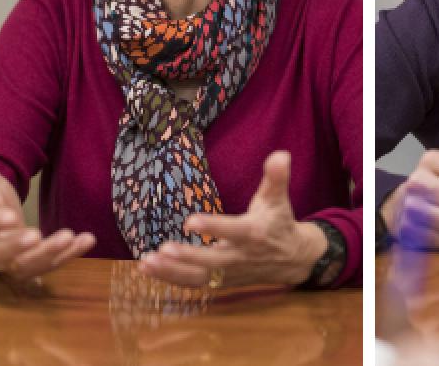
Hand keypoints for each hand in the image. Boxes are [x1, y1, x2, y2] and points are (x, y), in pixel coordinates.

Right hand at [0, 144, 95, 279]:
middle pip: (1, 252)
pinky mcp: (34, 266)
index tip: (9, 215)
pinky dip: (70, 255)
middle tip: (35, 235)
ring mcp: (14, 261)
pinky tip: (88, 240)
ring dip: (48, 253)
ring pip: (28, 263)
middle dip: (17, 245)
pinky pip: (52, 265)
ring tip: (69, 237)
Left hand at [138, 150, 326, 287]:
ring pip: (198, 277)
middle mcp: (240, 257)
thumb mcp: (278, 199)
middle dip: (188, 257)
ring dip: (172, 272)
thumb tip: (280, 153)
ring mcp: (228, 273)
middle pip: (212, 261)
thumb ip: (276, 177)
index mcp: (254, 233)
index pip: (233, 231)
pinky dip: (170, 279)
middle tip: (163, 249)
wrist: (291, 259)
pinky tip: (147, 269)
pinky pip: (193, 284)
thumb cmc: (279, 223)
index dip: (213, 226)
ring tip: (146, 262)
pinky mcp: (220, 282)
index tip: (190, 221)